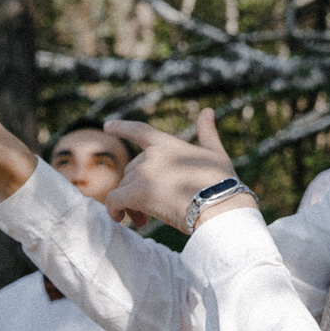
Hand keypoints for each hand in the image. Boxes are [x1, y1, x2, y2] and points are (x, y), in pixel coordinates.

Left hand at [103, 111, 256, 232]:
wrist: (219, 206)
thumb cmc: (222, 183)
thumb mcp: (215, 154)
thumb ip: (207, 133)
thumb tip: (207, 110)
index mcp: (167, 144)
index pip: (139, 131)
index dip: (122, 127)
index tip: (107, 126)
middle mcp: (151, 155)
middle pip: (131, 171)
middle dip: (135, 189)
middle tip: (148, 210)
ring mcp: (143, 173)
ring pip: (124, 187)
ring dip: (129, 203)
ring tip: (143, 220)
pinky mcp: (136, 193)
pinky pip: (114, 200)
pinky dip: (114, 210)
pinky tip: (121, 218)